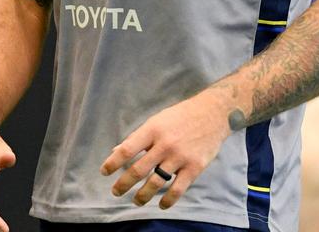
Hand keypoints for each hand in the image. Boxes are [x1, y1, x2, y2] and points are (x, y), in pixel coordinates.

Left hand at [100, 89, 233, 209]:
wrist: (213, 113)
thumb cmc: (180, 116)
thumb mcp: (157, 121)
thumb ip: (138, 137)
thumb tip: (116, 152)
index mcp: (152, 130)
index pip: (126, 150)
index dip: (113, 163)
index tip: (104, 172)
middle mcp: (164, 144)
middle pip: (137, 170)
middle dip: (123, 184)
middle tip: (115, 192)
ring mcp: (180, 157)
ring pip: (155, 183)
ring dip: (142, 196)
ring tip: (136, 201)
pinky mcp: (194, 167)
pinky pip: (177, 189)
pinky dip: (167, 200)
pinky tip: (161, 204)